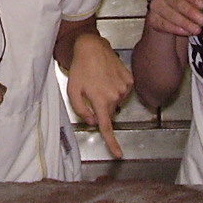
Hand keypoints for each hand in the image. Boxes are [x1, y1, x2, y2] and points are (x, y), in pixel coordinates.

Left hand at [66, 33, 132, 158]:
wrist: (92, 47)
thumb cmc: (80, 68)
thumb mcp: (72, 91)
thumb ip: (81, 110)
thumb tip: (92, 121)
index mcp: (101, 100)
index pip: (107, 126)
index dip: (112, 143)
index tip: (118, 154)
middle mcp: (115, 95)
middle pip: (109, 112)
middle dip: (101, 107)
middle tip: (92, 91)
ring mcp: (125, 87)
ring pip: (116, 101)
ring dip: (108, 96)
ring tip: (99, 80)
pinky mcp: (129, 79)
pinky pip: (123, 91)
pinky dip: (116, 87)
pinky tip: (108, 76)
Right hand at [145, 0, 202, 36]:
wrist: (169, 23)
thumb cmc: (185, 12)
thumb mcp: (195, 7)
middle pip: (176, 2)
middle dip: (191, 12)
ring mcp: (156, 6)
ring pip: (169, 14)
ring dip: (185, 22)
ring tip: (197, 30)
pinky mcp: (152, 19)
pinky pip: (163, 24)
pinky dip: (175, 28)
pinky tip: (185, 32)